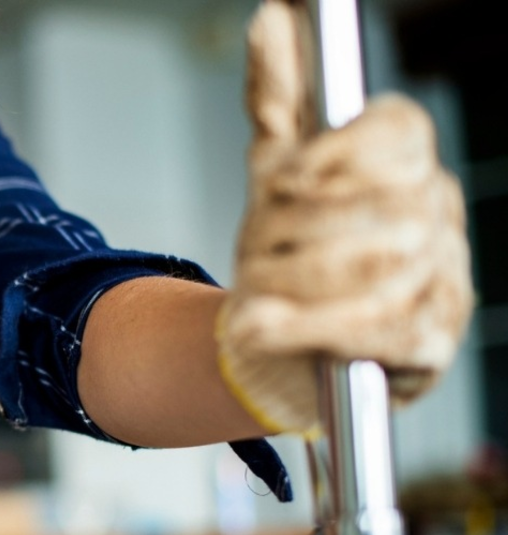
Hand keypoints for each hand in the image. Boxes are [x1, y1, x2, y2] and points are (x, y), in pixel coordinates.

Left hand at [217, 0, 473, 434]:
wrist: (284, 343)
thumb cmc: (287, 251)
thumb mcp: (273, 170)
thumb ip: (277, 97)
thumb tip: (270, 16)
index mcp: (407, 164)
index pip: (400, 130)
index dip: (338, 153)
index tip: (281, 181)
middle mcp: (436, 215)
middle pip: (378, 205)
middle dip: (294, 234)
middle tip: (250, 252)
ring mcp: (442, 279)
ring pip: (371, 269)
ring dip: (292, 284)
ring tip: (255, 295)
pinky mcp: (431, 341)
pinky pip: (373, 330)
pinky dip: (307, 329)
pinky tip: (269, 326)